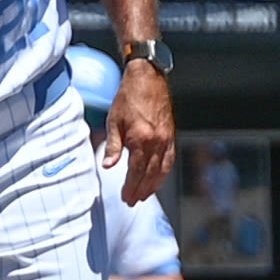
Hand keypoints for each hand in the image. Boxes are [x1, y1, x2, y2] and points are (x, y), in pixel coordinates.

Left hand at [102, 57, 175, 204]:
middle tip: (133, 201)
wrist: (147, 78)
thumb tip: (108, 166)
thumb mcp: (113, 121)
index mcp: (140, 139)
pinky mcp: (171, 134)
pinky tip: (158, 178)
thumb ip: (112, 146)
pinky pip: (170, 159)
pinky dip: (164, 172)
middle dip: (141, 190)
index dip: (130, 187)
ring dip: (154, 185)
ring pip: (162, 170)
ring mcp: (166, 138)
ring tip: (145, 194)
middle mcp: (156, 141)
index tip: (125, 197)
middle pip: (150, 175)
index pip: (136, 172)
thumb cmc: (128, 97)